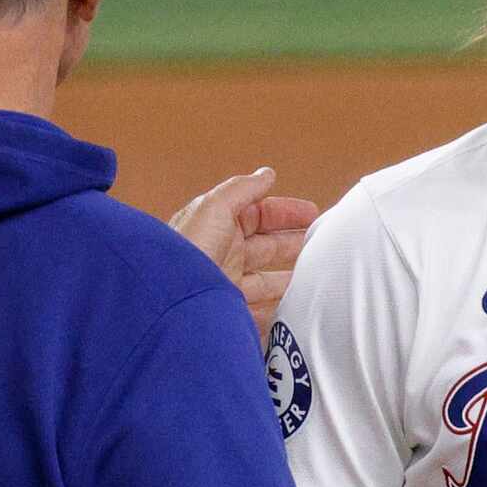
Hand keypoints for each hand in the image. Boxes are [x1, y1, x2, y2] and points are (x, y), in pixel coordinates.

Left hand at [165, 167, 318, 340]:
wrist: (166, 301)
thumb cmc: (184, 251)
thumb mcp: (214, 207)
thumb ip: (243, 188)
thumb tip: (266, 173)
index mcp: (217, 225)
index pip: (257, 215)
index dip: (285, 212)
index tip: (313, 214)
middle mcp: (221, 254)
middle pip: (266, 247)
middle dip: (293, 244)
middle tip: (321, 244)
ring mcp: (225, 284)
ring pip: (265, 281)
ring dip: (289, 278)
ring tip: (315, 276)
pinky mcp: (228, 312)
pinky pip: (258, 312)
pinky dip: (276, 311)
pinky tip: (292, 308)